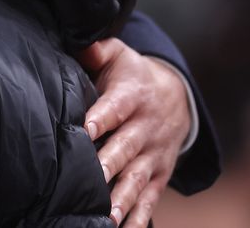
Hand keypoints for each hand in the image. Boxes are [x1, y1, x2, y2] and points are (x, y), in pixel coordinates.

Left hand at [77, 38, 190, 226]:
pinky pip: (149, 198)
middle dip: (109, 164)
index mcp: (131, 98)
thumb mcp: (119, 55)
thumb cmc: (132, 75)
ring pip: (136, 178)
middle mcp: (143, 129)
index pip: (113, 108)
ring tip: (107, 215)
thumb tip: (79, 44)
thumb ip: (97, 50)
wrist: (175, 96)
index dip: (99, 119)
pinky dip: (140, 216)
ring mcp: (152, 154)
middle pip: (124, 148)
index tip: (84, 129)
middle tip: (93, 178)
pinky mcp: (157, 174)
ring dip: (123, 198)